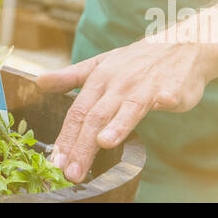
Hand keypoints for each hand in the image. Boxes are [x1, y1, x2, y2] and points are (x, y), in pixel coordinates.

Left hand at [36, 37, 208, 182]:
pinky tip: (164, 103)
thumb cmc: (135, 61)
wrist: (178, 45)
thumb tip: (39, 82)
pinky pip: (168, 94)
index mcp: (99, 79)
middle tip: (72, 172)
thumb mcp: (100, 65)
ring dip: (118, 124)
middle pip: (97, 116)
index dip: (66, 137)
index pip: (77, 112)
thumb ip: (70, 77)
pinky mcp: (171, 88)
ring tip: (104, 142)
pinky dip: (165, 98)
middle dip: (83, 146)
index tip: (55, 162)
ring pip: (128, 107)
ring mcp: (145, 85)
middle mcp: (119, 83)